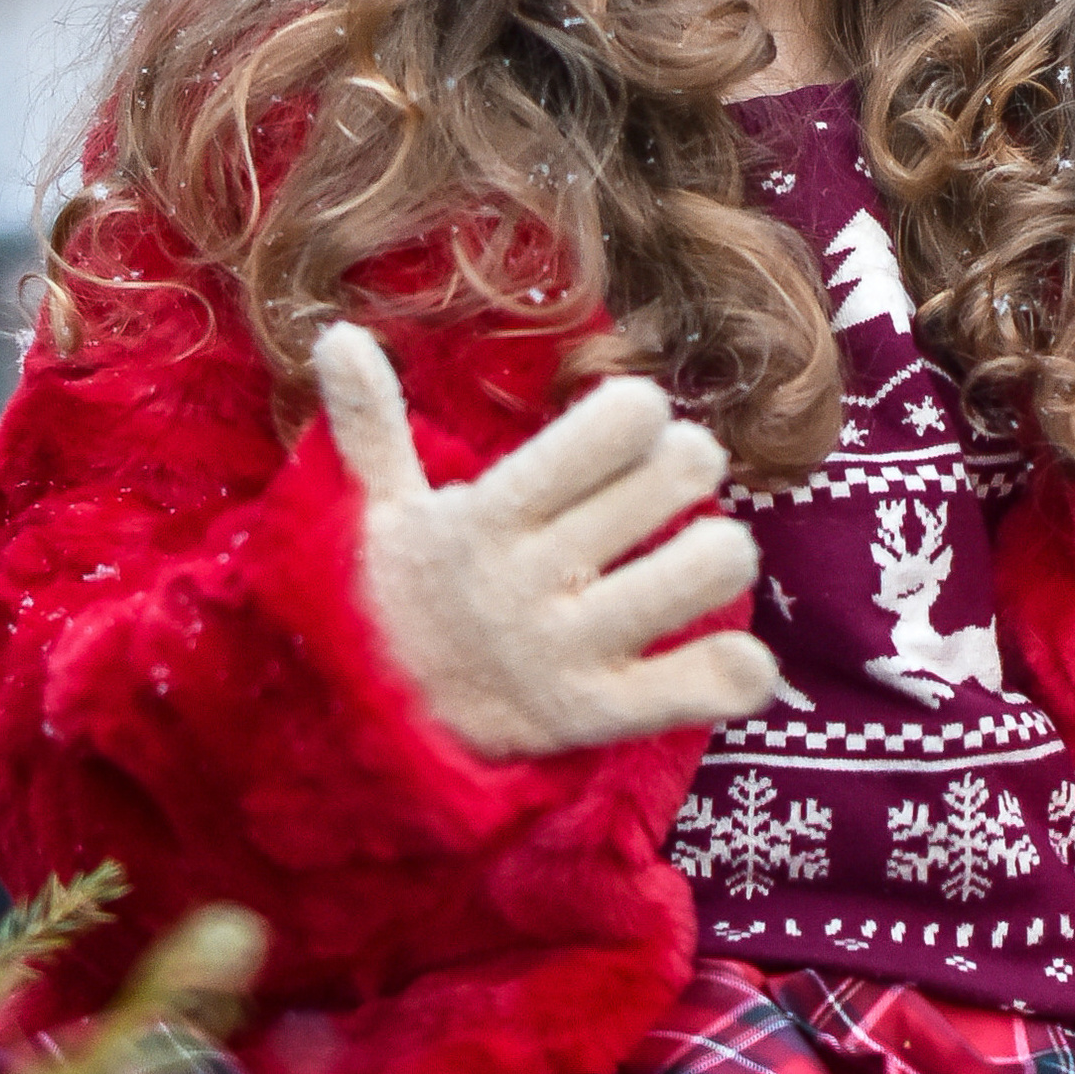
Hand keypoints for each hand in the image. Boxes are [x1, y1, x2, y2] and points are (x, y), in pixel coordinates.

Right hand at [313, 322, 780, 759]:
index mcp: (486, 519)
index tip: (634, 422)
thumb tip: (336, 336)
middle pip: (669, 484)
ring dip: (723, 552)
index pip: (604, 431)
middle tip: (681, 473)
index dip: (639, 411)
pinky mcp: (596, 719)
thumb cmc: (392, 604)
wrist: (364, 737)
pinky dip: (737, 670)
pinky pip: (696, 688)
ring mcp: (567, 652)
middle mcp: (530, 581)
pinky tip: (736, 654)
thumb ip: (371, 427)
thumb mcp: (375, 515)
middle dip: (692, 461)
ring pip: (700, 574)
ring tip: (705, 552)